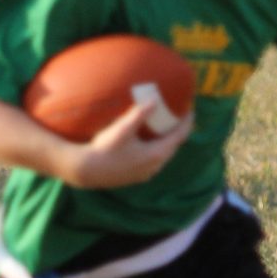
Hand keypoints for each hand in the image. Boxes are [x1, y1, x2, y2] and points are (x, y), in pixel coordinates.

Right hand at [65, 100, 192, 189]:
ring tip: (165, 128)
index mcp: (156, 154)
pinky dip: (156, 150)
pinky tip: (148, 144)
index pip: (179, 136)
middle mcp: (154, 166)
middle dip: (178, 131)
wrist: (86, 170)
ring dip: (167, 142)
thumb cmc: (105, 149)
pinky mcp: (136, 177)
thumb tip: (154, 100)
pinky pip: (153, 162)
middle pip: (173, 146)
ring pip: (163, 156)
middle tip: (179, 117)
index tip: (190, 109)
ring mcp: (146, 173)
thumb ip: (139, 114)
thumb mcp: (123, 129)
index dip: (187, 122)